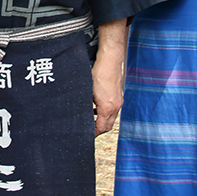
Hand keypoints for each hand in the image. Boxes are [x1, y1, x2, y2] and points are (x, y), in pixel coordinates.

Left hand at [92, 18, 126, 135]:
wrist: (111, 60)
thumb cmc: (99, 72)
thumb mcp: (88, 89)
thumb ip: (85, 103)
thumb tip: (77, 111)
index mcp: (107, 108)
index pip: (101, 128)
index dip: (93, 133)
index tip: (86, 135)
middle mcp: (116, 106)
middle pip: (107, 125)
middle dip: (98, 130)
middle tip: (88, 130)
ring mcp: (119, 101)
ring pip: (111, 118)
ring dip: (102, 120)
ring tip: (90, 119)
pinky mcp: (119, 95)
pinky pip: (113, 109)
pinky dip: (105, 112)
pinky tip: (96, 106)